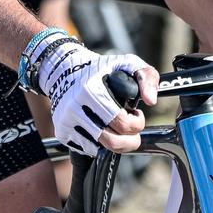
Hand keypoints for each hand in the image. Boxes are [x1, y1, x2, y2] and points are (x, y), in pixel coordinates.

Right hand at [32, 39, 159, 155]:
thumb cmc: (99, 68)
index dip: (137, 123)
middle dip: (130, 141)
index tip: (136, 114)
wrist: (63, 69)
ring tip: (116, 127)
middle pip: (112, 142)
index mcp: (91, 91)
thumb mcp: (127, 63)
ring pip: (99, 149)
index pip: (123, 123)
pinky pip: (86, 149)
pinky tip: (100, 128)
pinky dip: (98, 143)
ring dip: (114, 143)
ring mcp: (66, 121)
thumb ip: (147, 77)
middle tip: (132, 131)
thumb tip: (151, 100)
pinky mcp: (61, 131)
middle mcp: (76, 108)